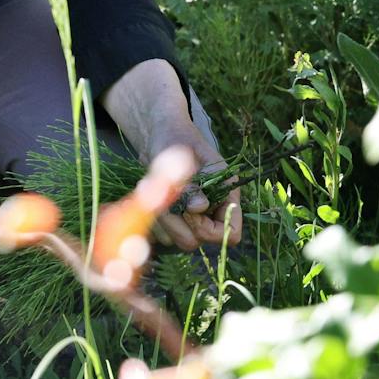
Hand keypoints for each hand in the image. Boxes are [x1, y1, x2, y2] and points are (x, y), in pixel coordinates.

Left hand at [136, 112, 241, 251]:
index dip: (209, 229)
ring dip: (160, 218)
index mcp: (226, 196)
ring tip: (151, 189)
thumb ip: (194, 182)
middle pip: (197, 242)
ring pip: (175, 240)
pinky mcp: (173, 219)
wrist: (158, 136)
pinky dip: (150, 216)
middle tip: (164, 198)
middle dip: (177, 224)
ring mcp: (191, 218)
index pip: (231, 234)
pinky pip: (160, 234)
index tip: (190, 209)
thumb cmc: (177, 138)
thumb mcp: (187, 155)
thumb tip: (199, 208)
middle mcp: (211, 212)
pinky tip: (146, 194)